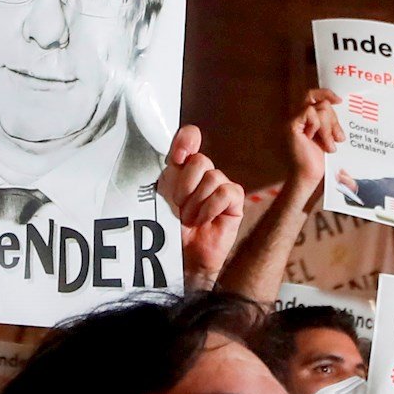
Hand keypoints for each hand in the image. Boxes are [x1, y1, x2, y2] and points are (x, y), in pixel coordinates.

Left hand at [159, 127, 245, 283]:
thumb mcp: (159, 197)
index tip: (177, 158)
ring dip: (196, 203)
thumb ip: (165, 174)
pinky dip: (211, 208)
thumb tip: (172, 157)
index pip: (190, 137)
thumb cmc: (168, 229)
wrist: (182, 256)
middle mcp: (203, 173)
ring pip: (213, 177)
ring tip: (190, 219)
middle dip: (185, 186)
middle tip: (179, 206)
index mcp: (182, 167)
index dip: (187, 140)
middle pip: (200, 160)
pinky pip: (226, 192)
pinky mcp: (234, 201)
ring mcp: (220, 185)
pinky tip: (204, 221)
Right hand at [286, 90, 344, 185]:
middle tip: (339, 138)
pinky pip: (311, 113)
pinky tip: (314, 139)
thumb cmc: (318, 159)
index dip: (326, 93)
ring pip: (319, 108)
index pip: (313, 95)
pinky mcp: (291, 126)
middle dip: (334, 119)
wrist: (309, 175)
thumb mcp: (327, 135)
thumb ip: (328, 120)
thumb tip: (337, 103)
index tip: (339, 101)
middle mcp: (296, 117)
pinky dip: (318, 126)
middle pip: (320, 101)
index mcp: (304, 118)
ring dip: (329, 128)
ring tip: (329, 145)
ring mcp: (292, 120)